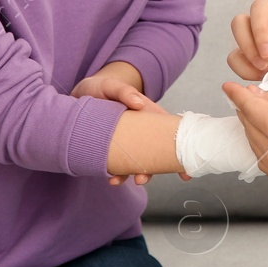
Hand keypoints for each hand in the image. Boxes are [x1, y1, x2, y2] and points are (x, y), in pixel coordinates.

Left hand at [71, 72, 190, 186]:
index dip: (179, 151)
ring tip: (119, 180)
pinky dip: (117, 174)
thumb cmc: (101, 88)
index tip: (185, 170)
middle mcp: (142, 132)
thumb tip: (139, 103)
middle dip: (153, 170)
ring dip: (133, 174)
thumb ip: (125, 91)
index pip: (170, 133)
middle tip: (142, 178)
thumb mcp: (112, 85)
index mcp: (149, 116)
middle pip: (155, 153)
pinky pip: (119, 164)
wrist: (82, 94)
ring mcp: (128, 142)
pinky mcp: (114, 149)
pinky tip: (111, 179)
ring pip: (138, 162)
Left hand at [221, 80, 267, 198]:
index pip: (249, 106)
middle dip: (248, 110)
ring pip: (255, 144)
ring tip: (266, 115)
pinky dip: (266, 145)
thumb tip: (258, 95)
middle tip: (251, 98)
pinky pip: (267, 159)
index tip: (230, 87)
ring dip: (256, 128)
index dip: (237, 94)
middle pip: (249, 126)